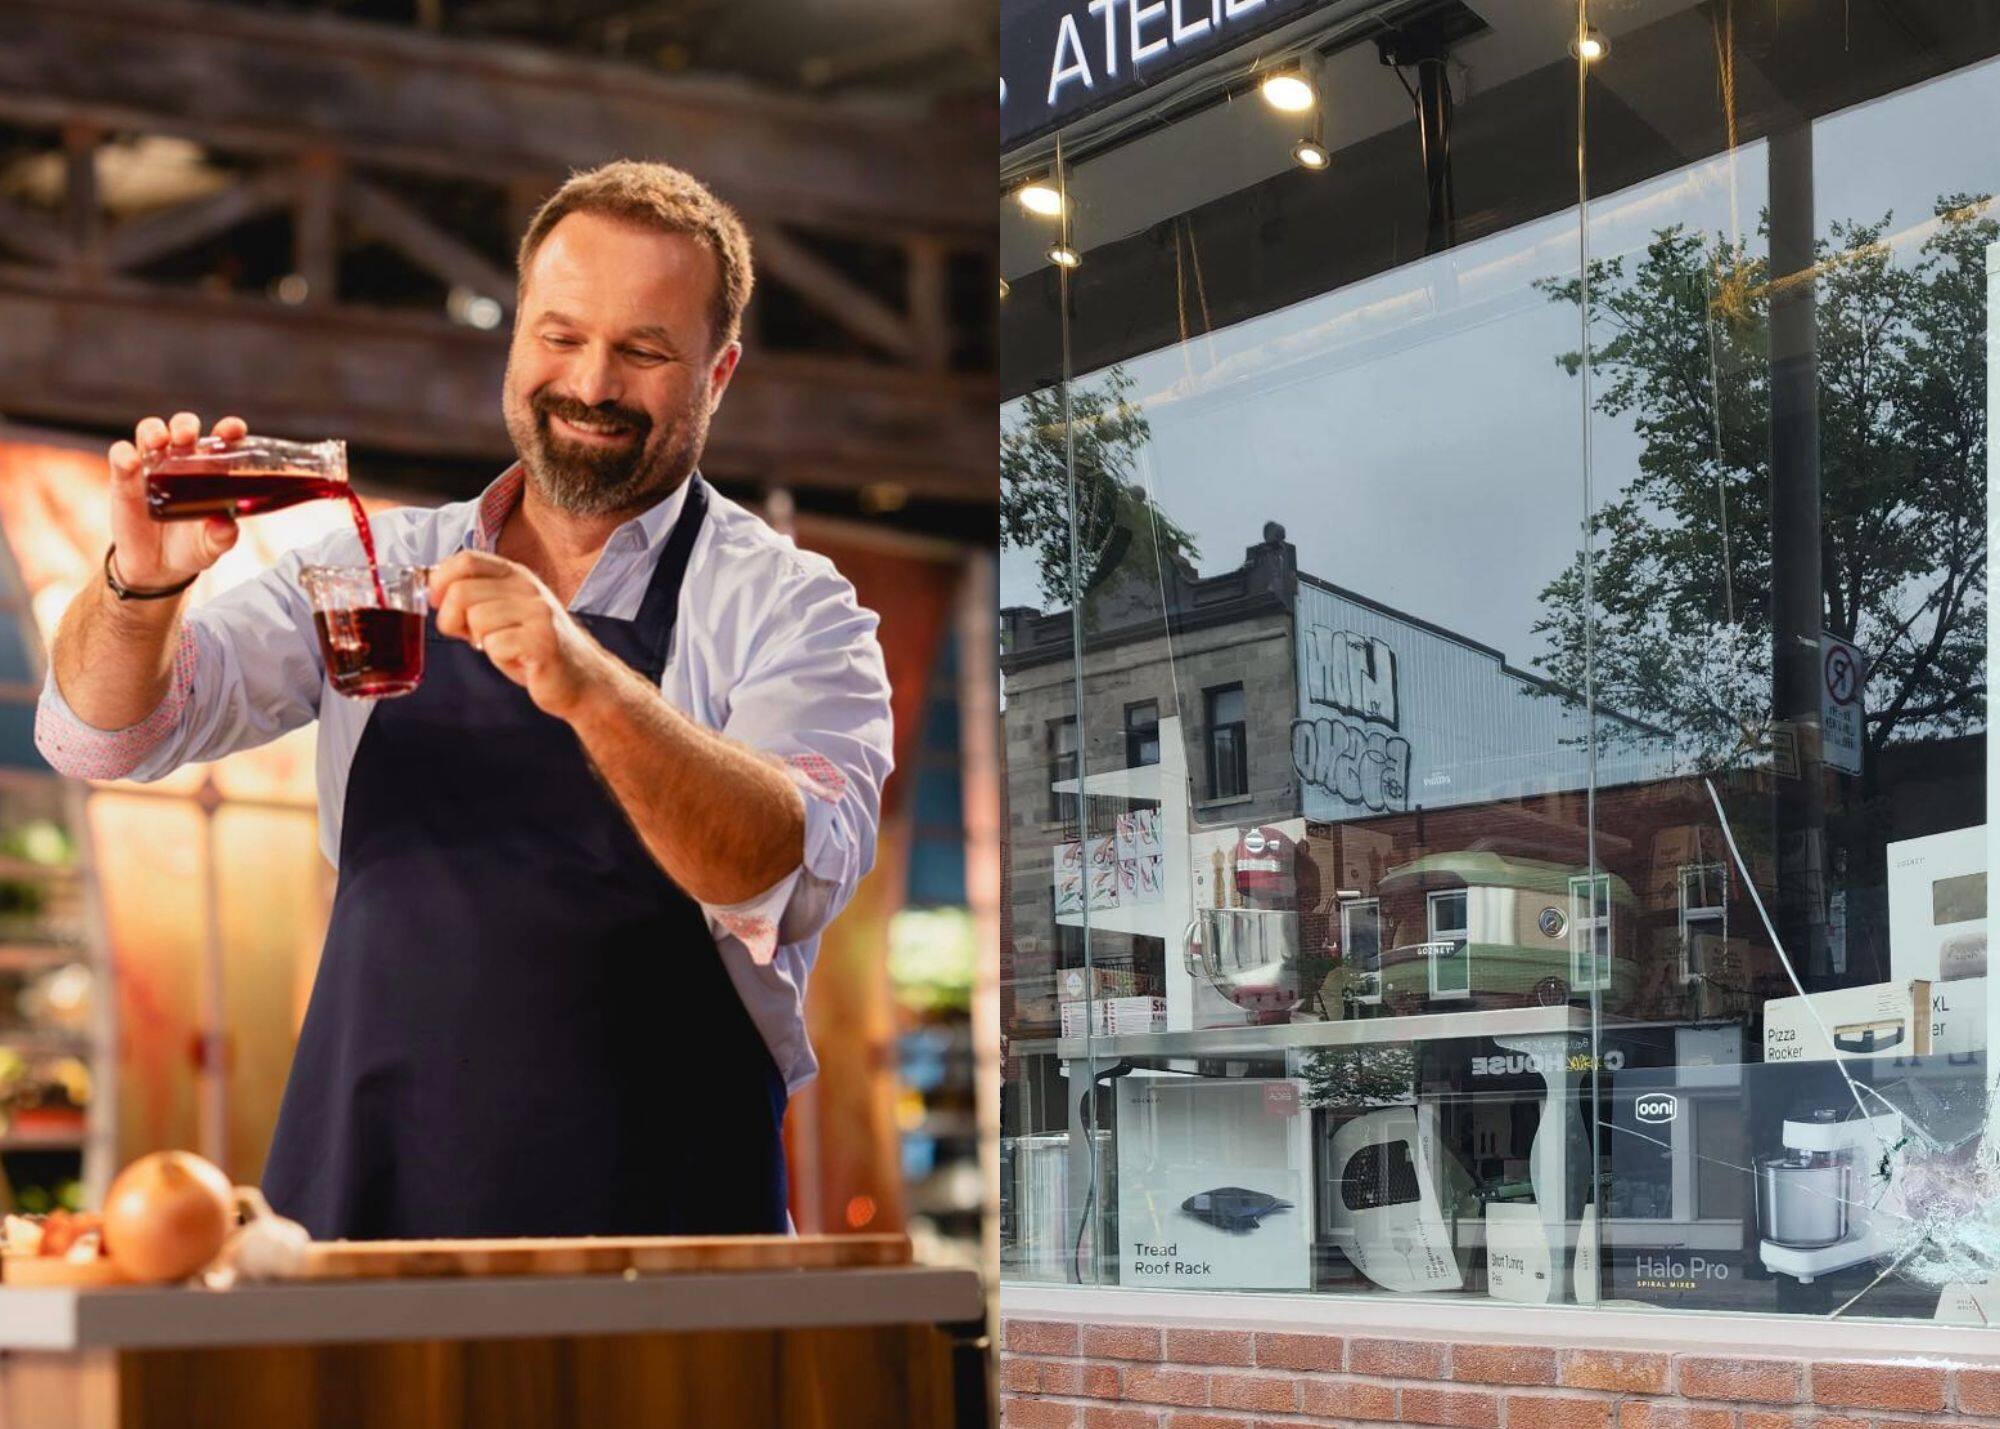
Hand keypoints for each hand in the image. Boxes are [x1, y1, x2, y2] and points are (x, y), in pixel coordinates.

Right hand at [108, 412, 243, 588]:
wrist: (157, 567)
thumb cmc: (192, 547)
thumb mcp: (211, 546)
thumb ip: (222, 536)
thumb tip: (227, 524)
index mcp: (211, 470)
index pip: (222, 441)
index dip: (229, 429)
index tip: (233, 429)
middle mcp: (181, 462)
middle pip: (183, 427)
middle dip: (185, 425)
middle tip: (187, 437)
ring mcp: (151, 467)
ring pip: (149, 432)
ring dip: (153, 430)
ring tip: (159, 442)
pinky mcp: (124, 479)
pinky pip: (120, 456)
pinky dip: (123, 454)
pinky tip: (130, 461)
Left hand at [428, 551, 614, 717]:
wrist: (580, 679)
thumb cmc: (534, 647)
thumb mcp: (503, 612)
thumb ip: (473, 596)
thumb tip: (430, 586)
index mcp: (515, 575)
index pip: (466, 559)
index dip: (440, 581)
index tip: (439, 603)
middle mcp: (528, 587)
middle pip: (461, 592)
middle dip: (452, 620)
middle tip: (470, 636)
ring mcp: (538, 612)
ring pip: (476, 619)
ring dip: (480, 641)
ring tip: (502, 647)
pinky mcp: (543, 640)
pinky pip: (496, 645)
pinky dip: (499, 658)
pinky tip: (518, 659)